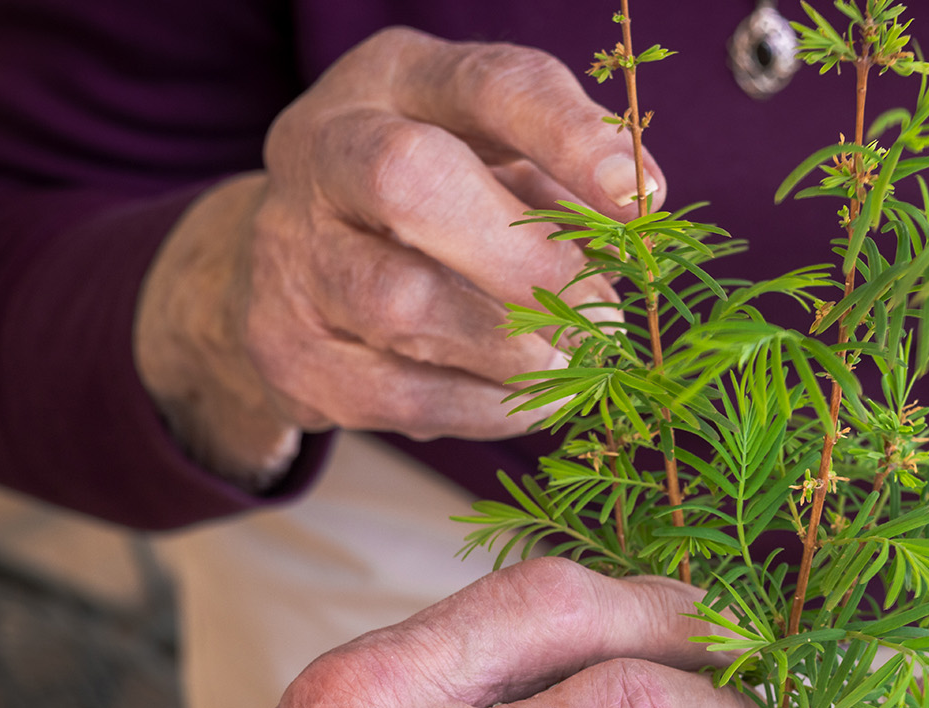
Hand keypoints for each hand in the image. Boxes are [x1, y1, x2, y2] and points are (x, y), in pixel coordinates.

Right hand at [134, 30, 662, 487]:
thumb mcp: (502, 163)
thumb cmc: (439, 204)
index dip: (571, 139)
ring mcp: (290, 252)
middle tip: (601, 317)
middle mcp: (324, 148)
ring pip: (402, 305)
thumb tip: (635, 232)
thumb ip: (566, 186)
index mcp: (396, 80)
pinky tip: (528, 400)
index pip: (489, 86)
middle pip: (408, 182)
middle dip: (526, 262)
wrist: (294, 272)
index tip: (641, 200)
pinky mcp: (286, 351)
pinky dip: (485, 407)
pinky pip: (400, 393)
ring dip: (513, 351)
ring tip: (572, 364)